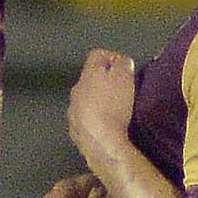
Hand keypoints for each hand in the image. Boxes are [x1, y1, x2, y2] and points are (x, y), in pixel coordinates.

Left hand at [67, 50, 138, 168]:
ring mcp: (73, 113)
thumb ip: (123, 64)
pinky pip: (86, 120)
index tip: (123, 64)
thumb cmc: (113, 108)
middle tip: (123, 88)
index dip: (112, 56)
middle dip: (105, 81)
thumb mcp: (125, 77)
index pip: (96, 55)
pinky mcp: (76, 132)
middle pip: (90, 78)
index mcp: (87, 75)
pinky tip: (109, 126)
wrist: (102, 143)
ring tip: (118, 109)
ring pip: (86, 100)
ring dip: (99, 102)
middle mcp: (76, 91)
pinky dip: (96, 120)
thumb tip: (121, 61)